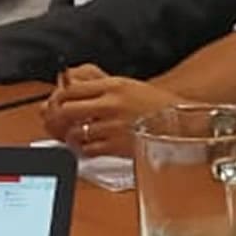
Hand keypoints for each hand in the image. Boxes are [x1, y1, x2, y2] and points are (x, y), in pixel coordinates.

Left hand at [40, 67, 176, 158]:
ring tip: (76, 136)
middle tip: (60, 123)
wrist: (179, 123)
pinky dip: (84, 150)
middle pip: (67, 110)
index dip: (58, 98)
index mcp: (112, 86)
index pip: (71, 89)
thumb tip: (72, 89)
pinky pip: (88, 150)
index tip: (57, 103)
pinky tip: (89, 146)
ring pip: (75, 132)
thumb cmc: (154, 105)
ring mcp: (113, 126)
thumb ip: (99, 87)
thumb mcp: (126, 86)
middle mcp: (111, 104)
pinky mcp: (117, 147)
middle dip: (59, 118)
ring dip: (71, 136)